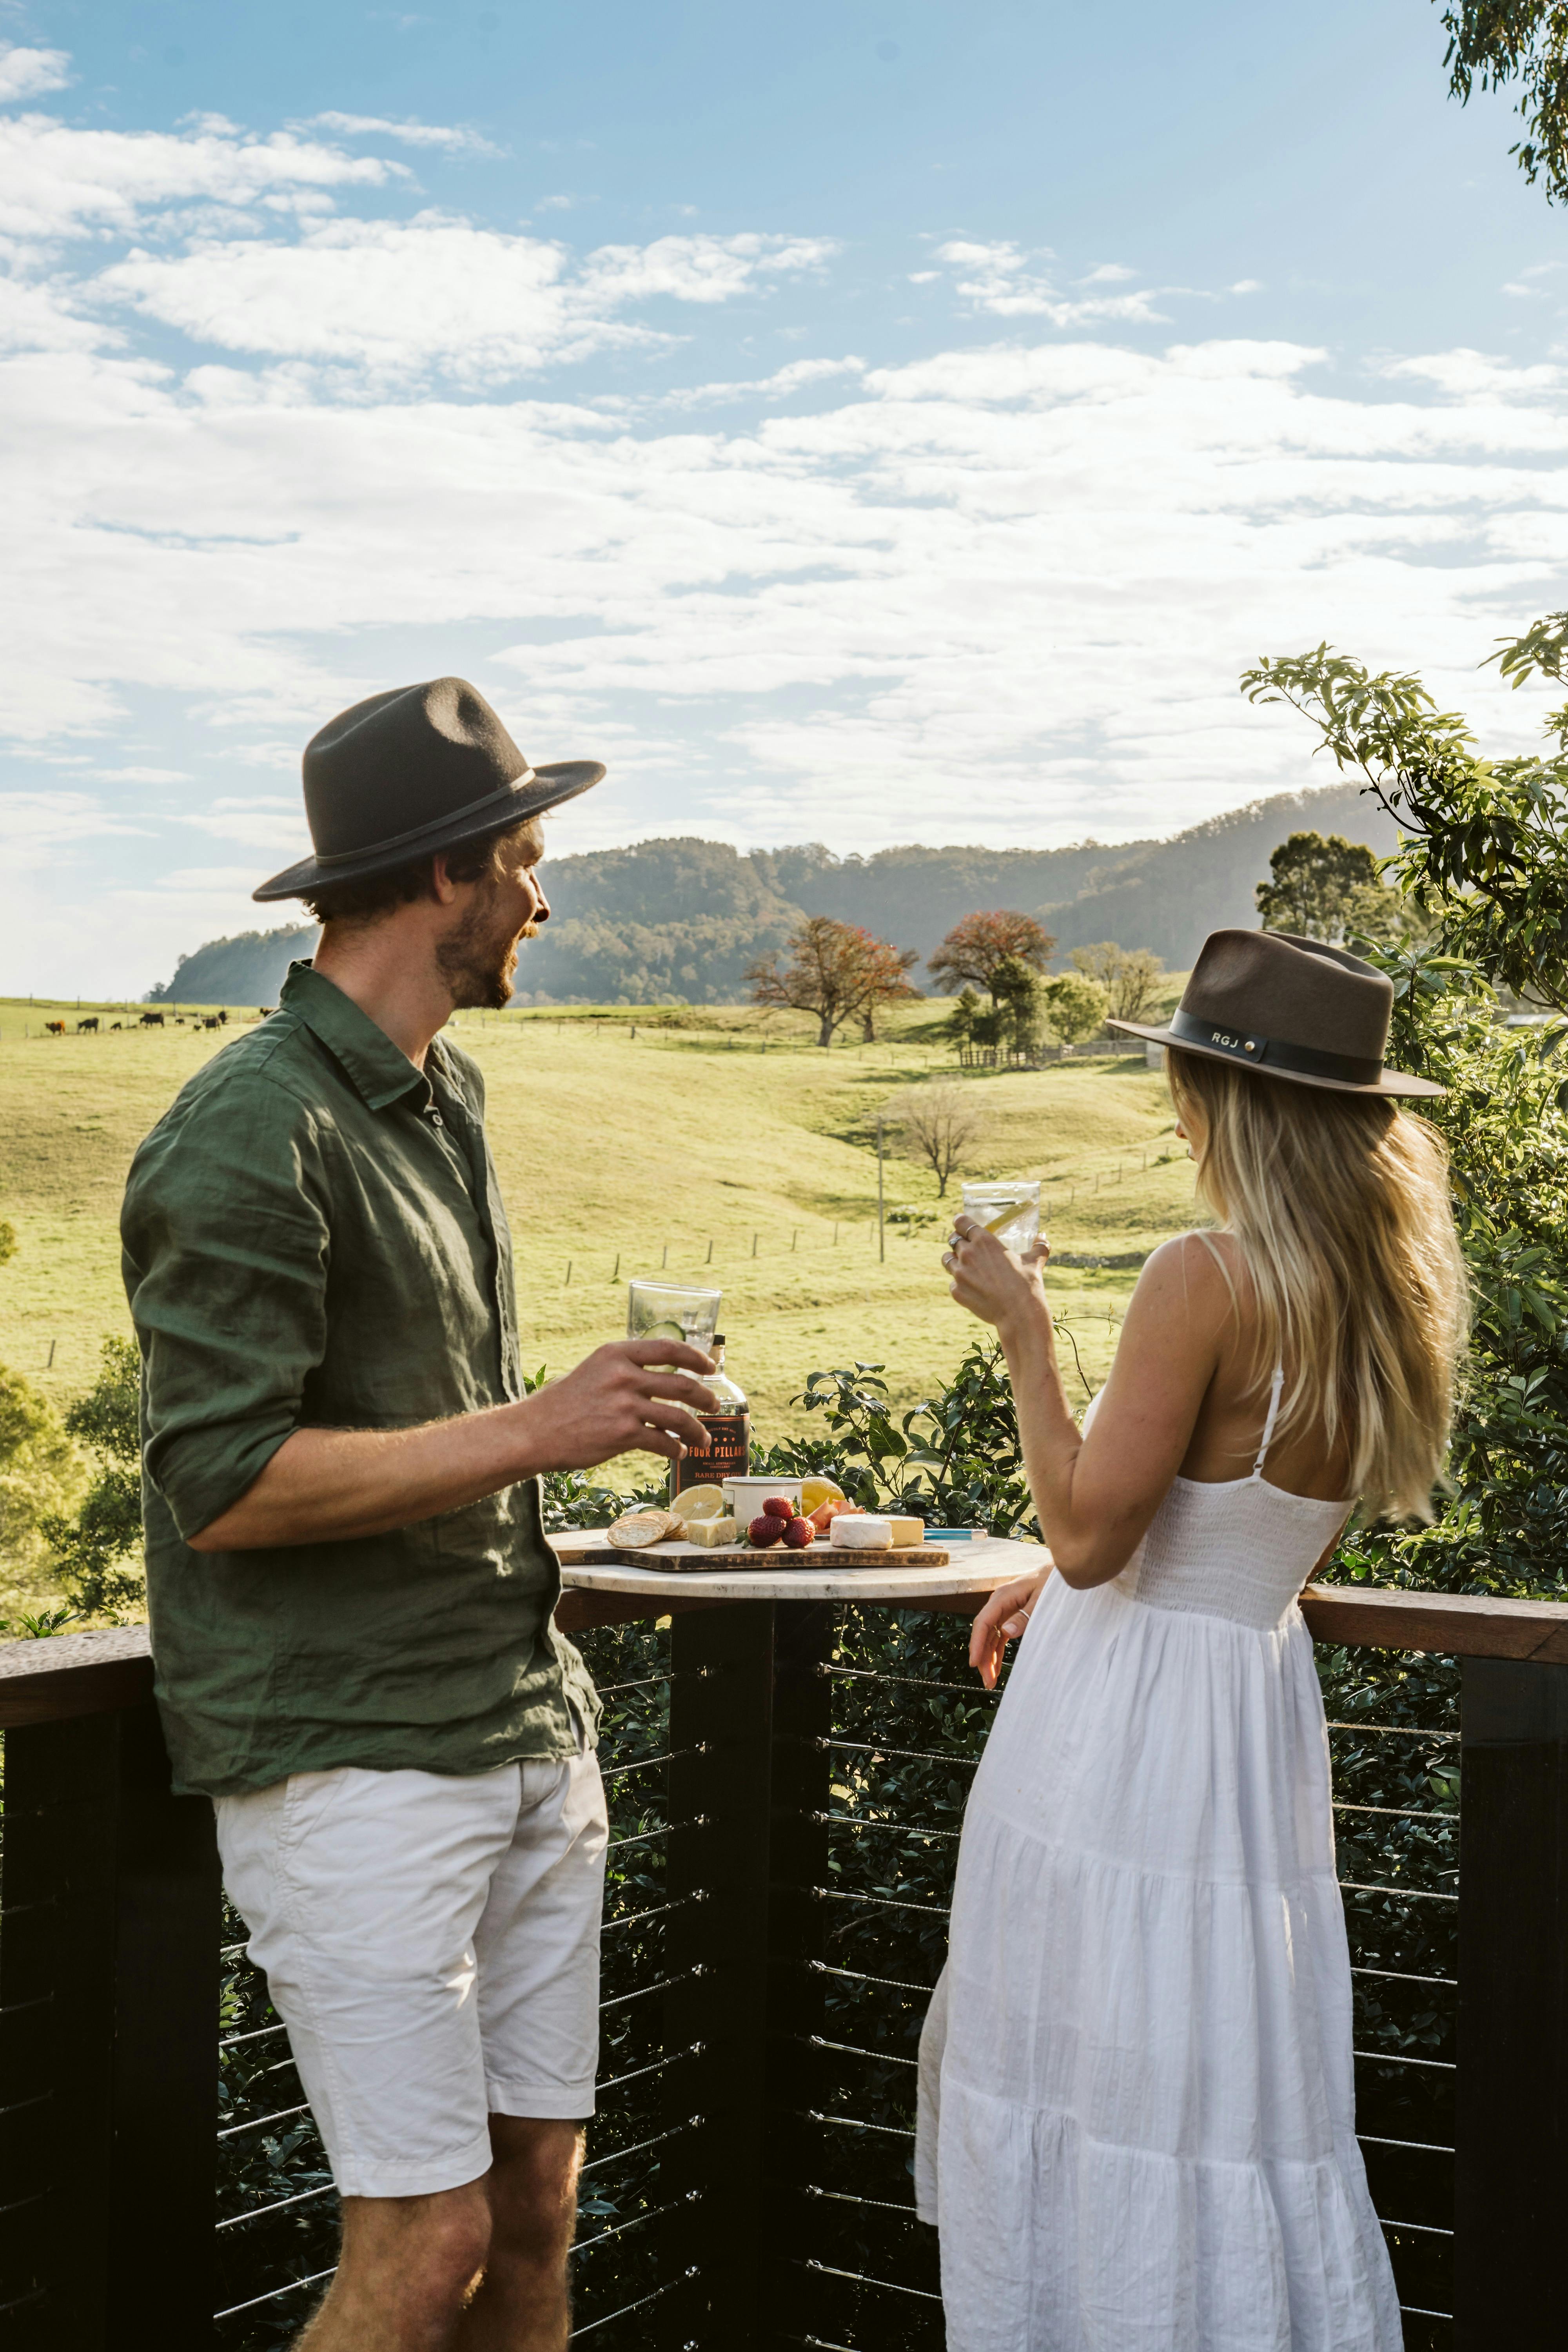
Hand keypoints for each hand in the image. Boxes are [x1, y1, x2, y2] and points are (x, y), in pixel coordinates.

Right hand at [523, 1341, 717, 1468]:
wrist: (534, 1432)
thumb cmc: (562, 1404)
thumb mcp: (593, 1371)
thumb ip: (624, 1370)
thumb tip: (661, 1378)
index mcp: (616, 1353)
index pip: (668, 1348)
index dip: (695, 1358)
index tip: (709, 1367)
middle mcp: (623, 1375)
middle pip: (681, 1384)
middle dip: (705, 1397)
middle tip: (714, 1406)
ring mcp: (624, 1405)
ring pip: (678, 1417)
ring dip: (697, 1429)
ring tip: (704, 1438)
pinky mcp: (622, 1434)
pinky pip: (662, 1441)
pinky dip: (675, 1448)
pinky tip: (677, 1452)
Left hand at [941, 1213, 1049, 1333]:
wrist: (1019, 1314)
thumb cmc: (1028, 1284)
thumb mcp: (1035, 1261)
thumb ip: (1039, 1246)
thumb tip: (1043, 1236)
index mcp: (984, 1241)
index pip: (961, 1222)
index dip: (960, 1221)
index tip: (960, 1222)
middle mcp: (967, 1254)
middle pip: (953, 1240)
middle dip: (958, 1241)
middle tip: (964, 1245)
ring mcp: (959, 1273)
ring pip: (947, 1260)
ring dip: (954, 1260)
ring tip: (964, 1265)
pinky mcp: (957, 1291)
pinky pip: (953, 1283)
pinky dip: (960, 1284)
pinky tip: (972, 1288)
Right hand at [969, 1569, 1050, 1688]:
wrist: (1060, 1572)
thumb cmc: (1052, 1583)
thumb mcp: (1042, 1599)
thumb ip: (1026, 1615)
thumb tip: (1006, 1631)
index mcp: (1003, 1597)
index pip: (983, 1622)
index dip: (977, 1644)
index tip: (975, 1663)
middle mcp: (999, 1603)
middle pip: (984, 1632)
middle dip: (983, 1657)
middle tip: (987, 1681)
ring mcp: (1004, 1610)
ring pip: (990, 1636)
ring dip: (988, 1657)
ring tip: (990, 1680)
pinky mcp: (1011, 1615)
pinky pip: (999, 1636)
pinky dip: (996, 1651)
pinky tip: (995, 1667)